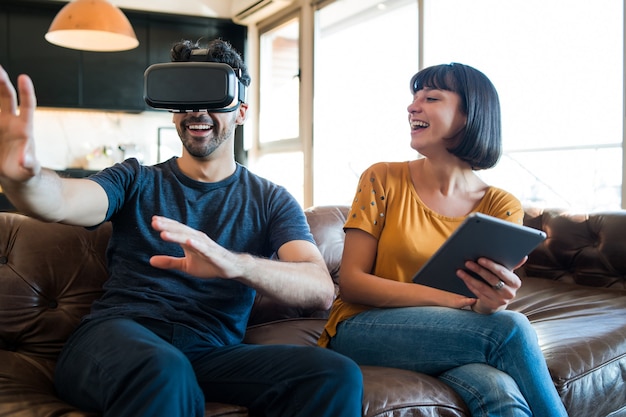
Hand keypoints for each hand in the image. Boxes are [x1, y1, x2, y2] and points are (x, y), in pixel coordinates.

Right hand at [0, 67, 40, 183]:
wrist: (12, 173)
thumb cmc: (24, 170)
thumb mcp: (28, 169)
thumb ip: (28, 164)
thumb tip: (25, 160)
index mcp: (24, 128)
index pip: (27, 106)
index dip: (26, 92)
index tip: (23, 77)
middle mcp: (10, 120)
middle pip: (6, 96)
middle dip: (1, 81)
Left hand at [149, 215, 245, 278]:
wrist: (230, 267)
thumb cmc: (208, 264)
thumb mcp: (185, 265)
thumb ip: (169, 262)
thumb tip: (150, 261)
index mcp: (190, 240)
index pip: (176, 230)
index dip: (166, 225)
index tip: (153, 220)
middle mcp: (198, 239)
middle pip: (181, 231)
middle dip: (168, 226)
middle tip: (154, 222)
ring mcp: (206, 246)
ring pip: (189, 238)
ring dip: (177, 235)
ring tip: (164, 233)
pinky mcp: (213, 254)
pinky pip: (204, 249)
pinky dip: (196, 244)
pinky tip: (188, 242)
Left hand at [456, 256, 525, 313]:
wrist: (498, 300)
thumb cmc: (502, 281)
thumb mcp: (508, 274)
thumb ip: (513, 264)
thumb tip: (523, 256)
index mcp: (515, 282)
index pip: (502, 272)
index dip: (491, 265)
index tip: (480, 259)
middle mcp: (509, 293)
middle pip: (492, 279)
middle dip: (478, 270)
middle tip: (467, 262)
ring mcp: (500, 300)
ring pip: (482, 287)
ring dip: (470, 278)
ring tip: (460, 271)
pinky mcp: (490, 305)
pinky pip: (478, 294)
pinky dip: (470, 285)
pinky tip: (463, 279)